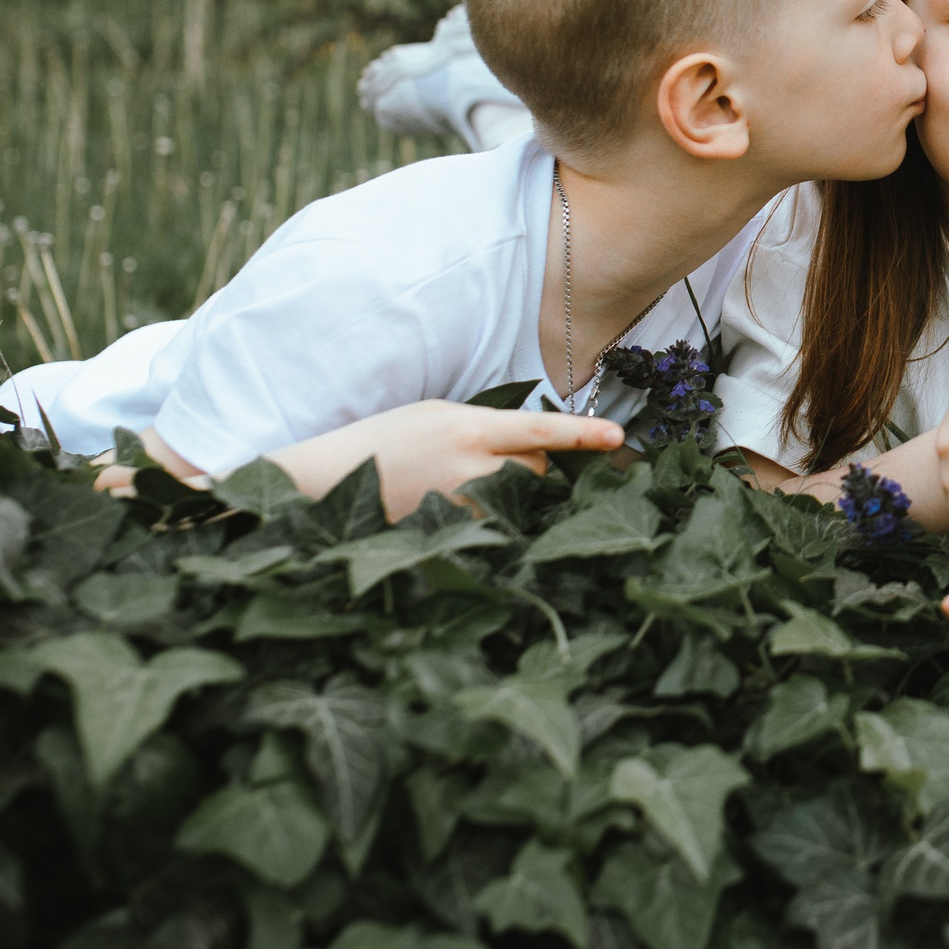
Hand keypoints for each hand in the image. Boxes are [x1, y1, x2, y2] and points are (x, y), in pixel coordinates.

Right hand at [260, 400, 622, 518]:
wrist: (330, 479)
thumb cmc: (387, 441)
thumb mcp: (437, 415)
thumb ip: (485, 425)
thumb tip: (529, 440)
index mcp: (468, 428)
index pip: (540, 430)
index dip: (583, 434)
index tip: (618, 438)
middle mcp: (471, 466)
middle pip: (538, 469)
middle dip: (530, 466)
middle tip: (490, 461)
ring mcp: (462, 505)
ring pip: (518, 499)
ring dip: (509, 493)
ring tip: (464, 484)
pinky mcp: (451, 533)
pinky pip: (493, 525)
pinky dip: (489, 517)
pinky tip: (458, 507)